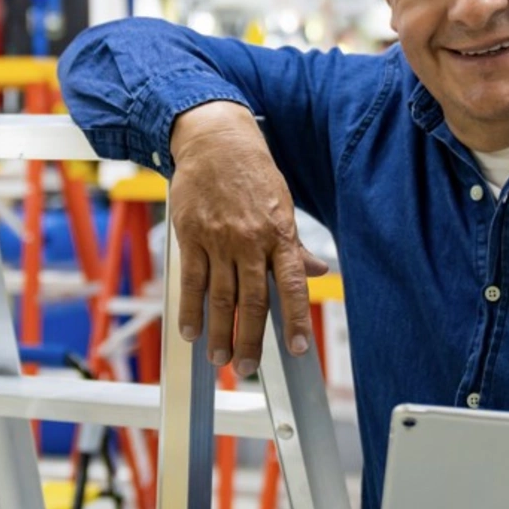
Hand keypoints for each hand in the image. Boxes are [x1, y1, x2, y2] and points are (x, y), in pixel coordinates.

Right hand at [168, 101, 329, 376]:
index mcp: (279, 234)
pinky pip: (191, 281)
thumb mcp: (282, 205)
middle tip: (246, 368)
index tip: (299, 349)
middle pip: (252, 300)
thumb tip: (319, 272)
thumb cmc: (252, 173)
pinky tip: (190, 331)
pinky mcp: (191, 236)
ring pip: (220, 297)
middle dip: (250, 339)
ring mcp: (218, 239)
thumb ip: (295, 246)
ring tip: (219, 358)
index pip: (292, 286)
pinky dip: (190, 309)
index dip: (296, 320)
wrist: (215, 141)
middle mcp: (250, 240)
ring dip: (219, 332)